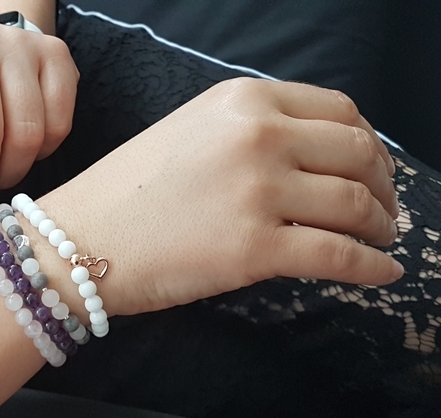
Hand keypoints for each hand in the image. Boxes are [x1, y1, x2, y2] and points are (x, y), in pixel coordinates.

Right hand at [36, 78, 401, 316]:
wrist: (79, 238)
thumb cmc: (129, 190)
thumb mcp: (195, 134)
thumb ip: (254, 133)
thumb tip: (316, 160)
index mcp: (244, 100)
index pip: (340, 112)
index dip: (368, 146)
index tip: (373, 170)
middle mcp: (258, 135)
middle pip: (357, 154)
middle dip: (382, 186)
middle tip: (382, 211)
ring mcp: (258, 190)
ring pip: (355, 205)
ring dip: (380, 226)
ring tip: (380, 240)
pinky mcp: (255, 247)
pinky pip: (338, 256)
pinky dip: (370, 267)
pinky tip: (381, 273)